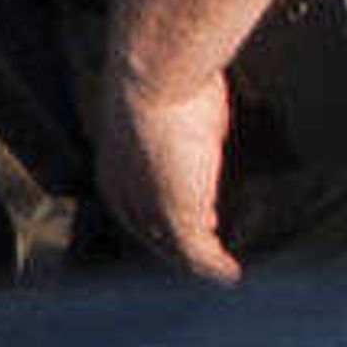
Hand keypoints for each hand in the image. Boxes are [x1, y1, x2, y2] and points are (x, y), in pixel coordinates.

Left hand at [95, 64, 240, 282]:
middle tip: (209, 255)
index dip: (161, 220)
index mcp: (115, 168)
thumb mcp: (169, 109)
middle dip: (178, 245)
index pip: (137, 209)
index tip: (192, 223)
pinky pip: (198, 254)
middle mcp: (125, 195)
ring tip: (223, 268)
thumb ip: (178, 131)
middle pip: (152, 234)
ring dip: (199, 258)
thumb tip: (198, 132)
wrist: (156, 73)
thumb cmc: (165, 77)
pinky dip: (216, 267)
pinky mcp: (178, 217)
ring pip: (175, 247)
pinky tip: (232, 273)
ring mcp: (149, 209)